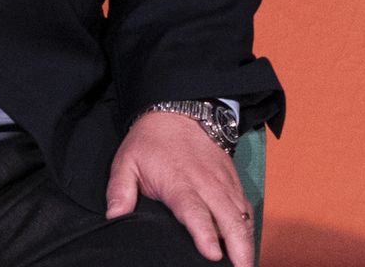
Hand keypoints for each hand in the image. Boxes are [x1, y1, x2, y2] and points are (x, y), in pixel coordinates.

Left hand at [107, 111, 254, 266]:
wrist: (177, 112)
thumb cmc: (150, 142)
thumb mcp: (126, 161)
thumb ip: (120, 190)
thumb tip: (115, 216)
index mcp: (179, 181)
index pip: (195, 211)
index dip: (205, 234)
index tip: (214, 255)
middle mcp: (206, 183)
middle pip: (228, 218)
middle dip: (238, 246)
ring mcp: (223, 181)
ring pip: (241, 214)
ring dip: (247, 240)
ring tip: (248, 265)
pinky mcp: (232, 179)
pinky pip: (245, 205)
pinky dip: (249, 226)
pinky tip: (248, 243)